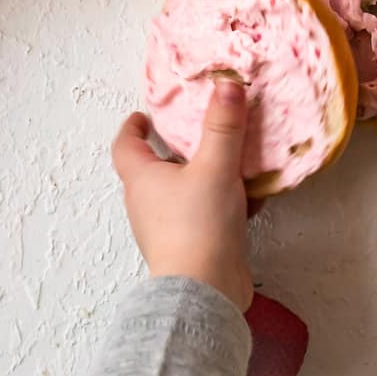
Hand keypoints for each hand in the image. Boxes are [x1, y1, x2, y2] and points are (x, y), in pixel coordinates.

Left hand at [112, 79, 252, 312]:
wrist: (205, 291)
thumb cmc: (198, 224)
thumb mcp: (215, 166)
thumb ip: (223, 125)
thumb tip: (227, 84)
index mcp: (142, 180)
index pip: (125, 146)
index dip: (134, 126)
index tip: (147, 113)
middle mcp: (148, 203)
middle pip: (154, 167)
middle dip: (175, 146)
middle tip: (200, 125)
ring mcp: (167, 227)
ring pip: (183, 189)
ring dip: (204, 171)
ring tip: (233, 154)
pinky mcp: (191, 244)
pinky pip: (204, 211)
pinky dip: (222, 198)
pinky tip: (251, 193)